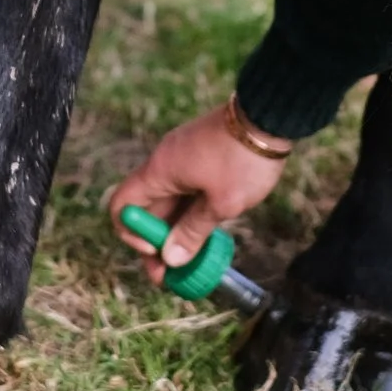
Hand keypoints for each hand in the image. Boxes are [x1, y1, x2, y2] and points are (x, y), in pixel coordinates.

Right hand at [108, 102, 290, 282]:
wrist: (269, 116)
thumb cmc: (243, 159)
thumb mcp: (221, 204)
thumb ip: (193, 232)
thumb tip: (171, 259)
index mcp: (159, 172)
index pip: (122, 207)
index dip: (133, 235)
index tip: (158, 252)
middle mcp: (164, 163)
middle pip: (146, 209)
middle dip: (157, 243)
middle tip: (172, 275)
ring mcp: (183, 158)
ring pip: (169, 201)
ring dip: (176, 230)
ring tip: (193, 259)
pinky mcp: (200, 157)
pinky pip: (185, 190)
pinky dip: (190, 213)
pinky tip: (206, 232)